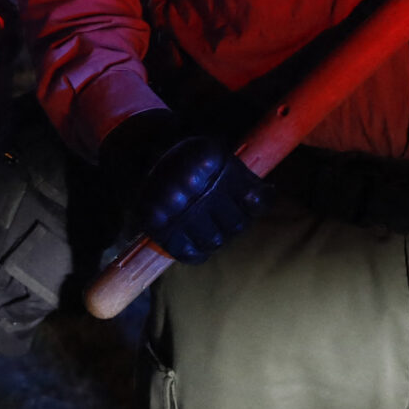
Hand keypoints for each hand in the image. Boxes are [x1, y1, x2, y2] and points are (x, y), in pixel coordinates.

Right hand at [101, 111, 267, 263]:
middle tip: (224, 215)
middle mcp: (191, 181)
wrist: (139, 157)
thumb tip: (269, 195)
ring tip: (208, 226)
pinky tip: (195, 242)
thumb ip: (243, 177)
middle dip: (235, 222)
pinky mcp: (156, 225)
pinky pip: (190, 253)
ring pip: (216, 240)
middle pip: (237, 224)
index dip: (255, 204)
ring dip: (217, 237)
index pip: (253, 198)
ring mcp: (172, 205)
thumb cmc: (189, 160)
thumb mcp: (217, 155)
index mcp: (211, 158)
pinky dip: (196, 252)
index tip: (249, 201)